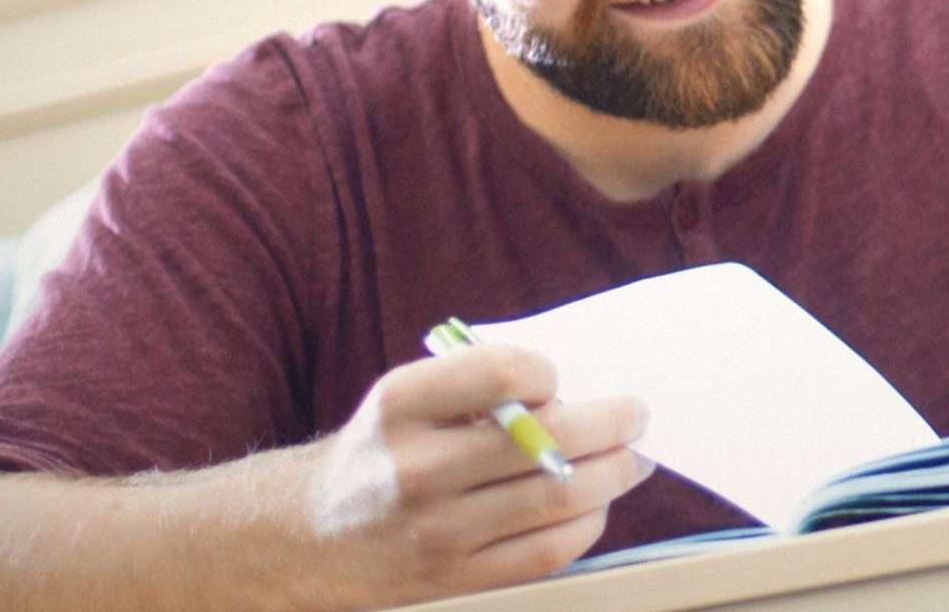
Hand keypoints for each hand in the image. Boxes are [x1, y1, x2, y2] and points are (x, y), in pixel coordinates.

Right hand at [305, 343, 651, 602]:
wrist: (311, 533)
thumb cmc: (383, 449)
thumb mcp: (407, 397)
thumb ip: (478, 385)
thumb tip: (578, 390)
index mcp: (403, 404)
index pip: (503, 373)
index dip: (548, 371)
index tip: (562, 378)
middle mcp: (417, 466)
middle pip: (546, 440)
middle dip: (610, 423)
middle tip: (637, 414)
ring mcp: (437, 528)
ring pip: (556, 499)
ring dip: (613, 474)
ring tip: (633, 459)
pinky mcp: (455, 577)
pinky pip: (545, 551)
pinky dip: (587, 524)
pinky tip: (596, 504)